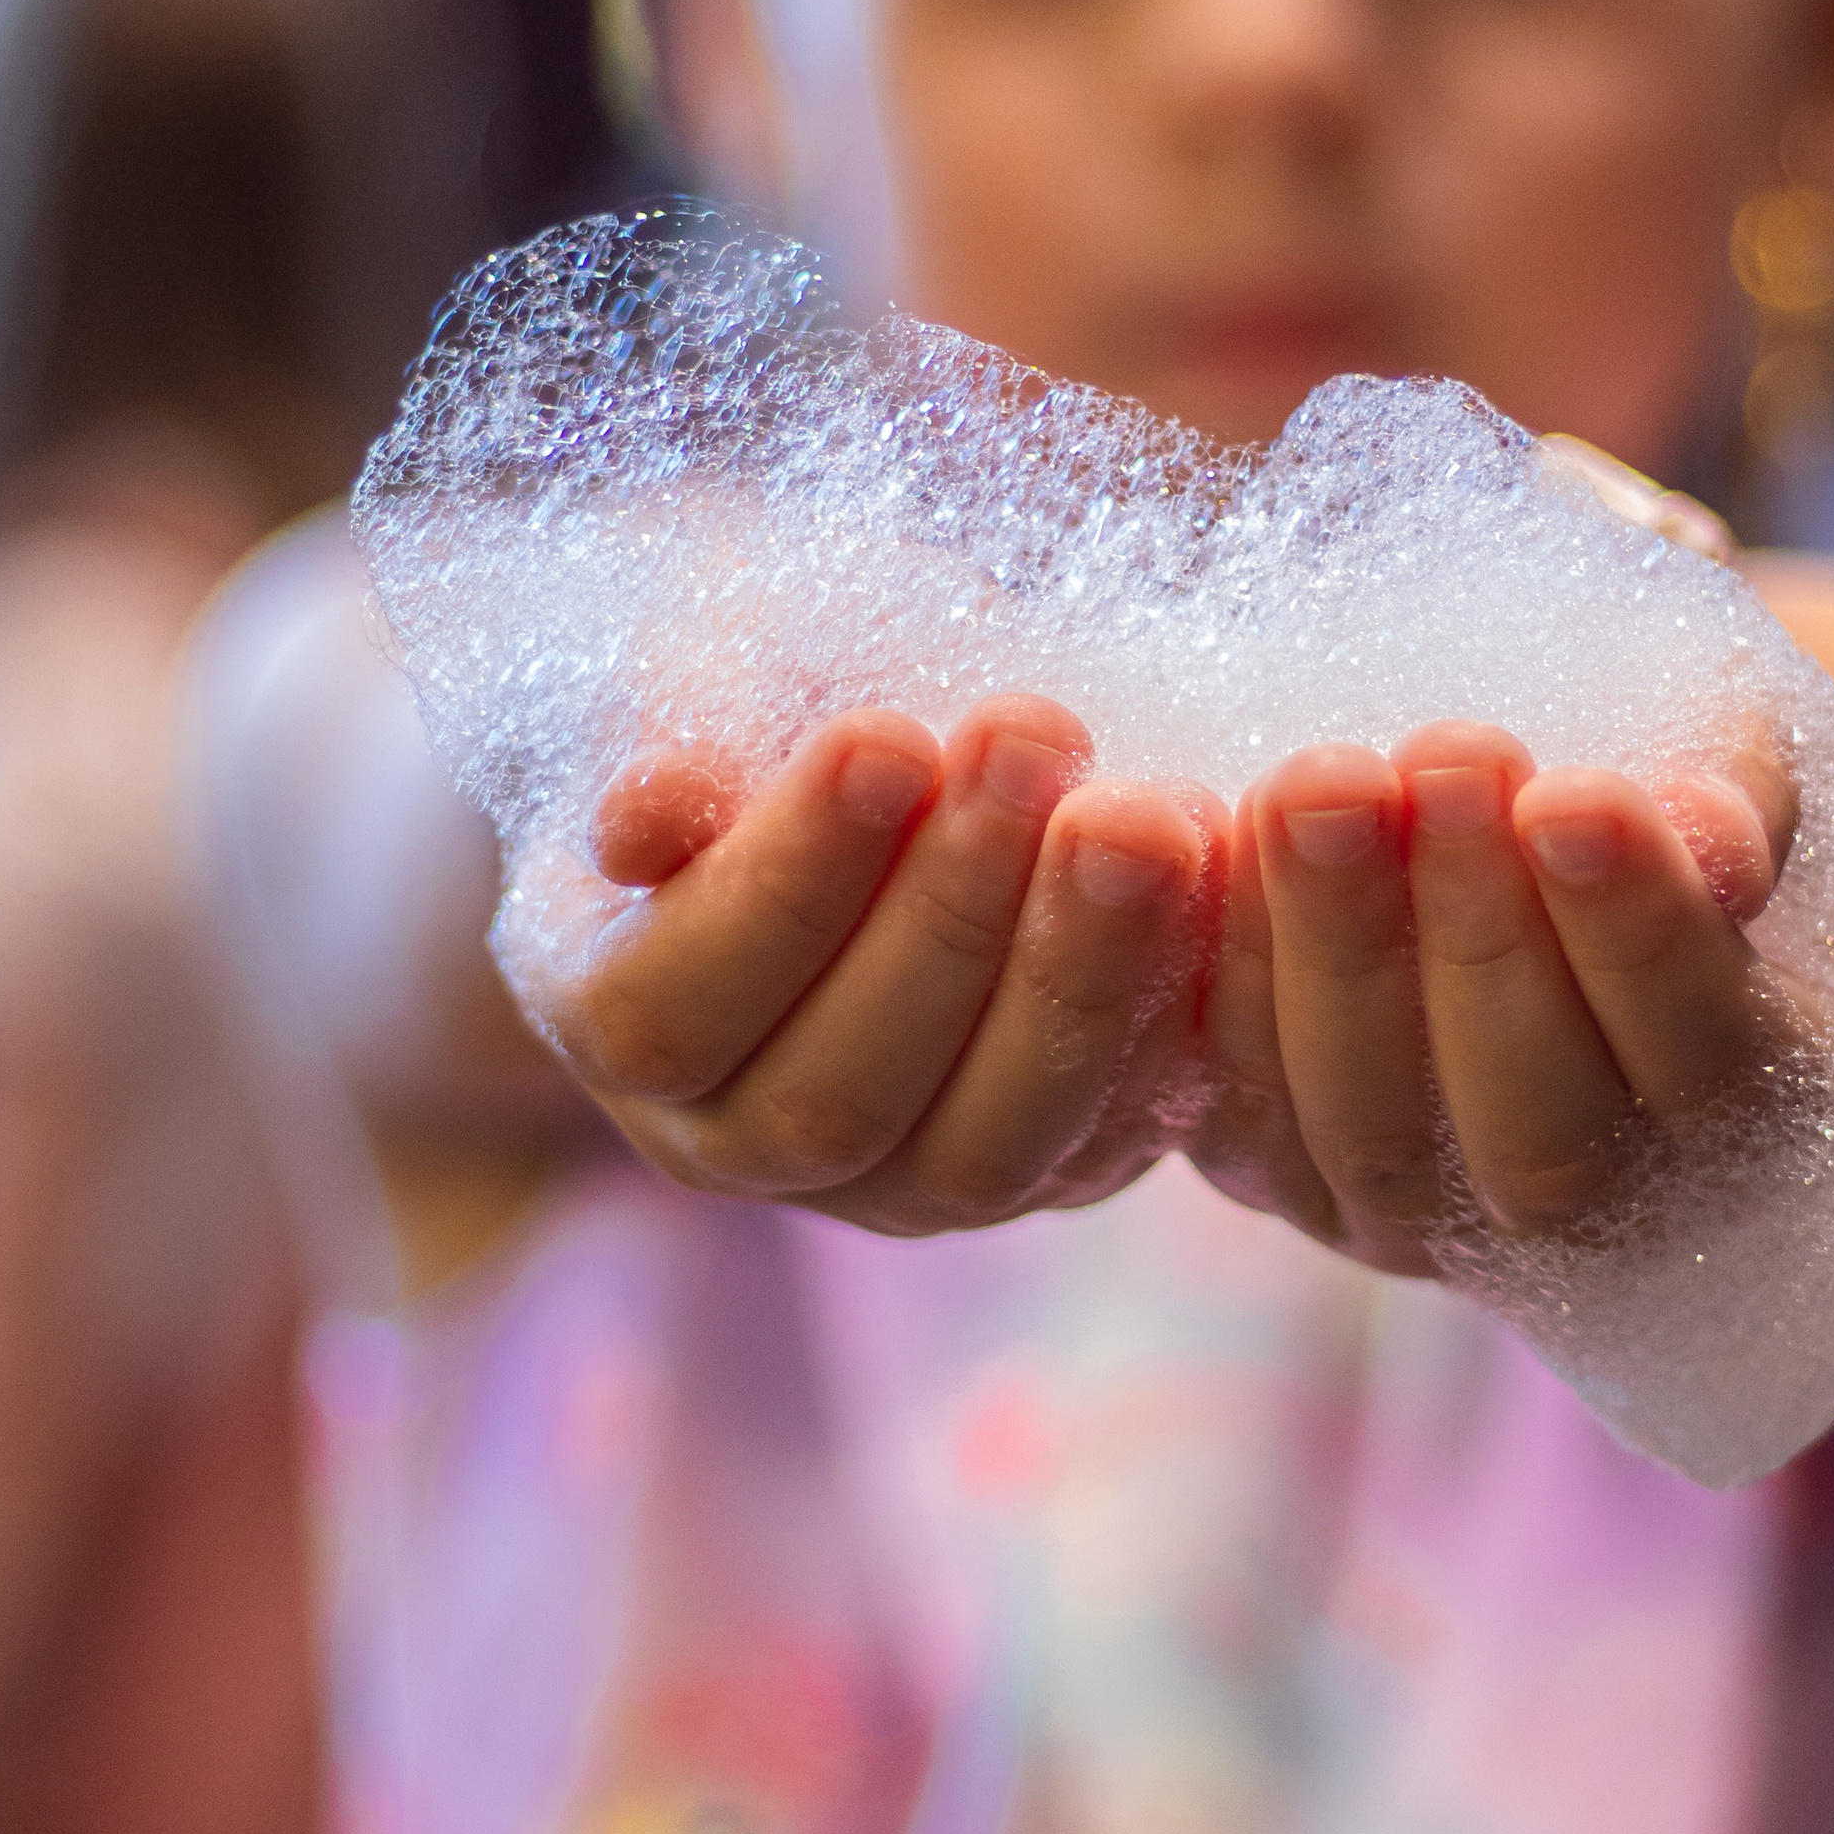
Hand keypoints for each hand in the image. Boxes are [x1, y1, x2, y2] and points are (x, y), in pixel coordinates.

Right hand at [502, 694, 1221, 1234]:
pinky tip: (1218, 879)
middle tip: (1037, 739)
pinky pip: (1110, 1136)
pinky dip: (1170, 1018)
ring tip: (1142, 811)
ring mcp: (897, 1179)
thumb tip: (647, 822)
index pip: (669, 1010)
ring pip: (982, 1148)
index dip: (782, 885)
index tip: (887, 736)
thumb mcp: (697, 654)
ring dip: (1072, 975)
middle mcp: (736, 1139)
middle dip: (949, 915)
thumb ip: (671, 731)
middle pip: (835, 1095)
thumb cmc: (763, 664)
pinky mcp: (1046, 1163)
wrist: (874, 711)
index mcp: (615, 1017)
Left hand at [1186, 719, 1808, 1274]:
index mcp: (1754, 1119)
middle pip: (1539, 1130)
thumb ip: (1732, 791)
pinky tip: (1192, 833)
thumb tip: (1713, 835)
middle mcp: (1596, 1216)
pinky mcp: (1280, 1170)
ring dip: (1340, 949)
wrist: (1530, 826)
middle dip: (1481, 937)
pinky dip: (1216, 974)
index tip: (1578, 794)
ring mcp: (1425, 1220)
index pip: (1705, 1060)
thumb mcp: (1728, 753)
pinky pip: (1236, 1105)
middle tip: (1446, 756)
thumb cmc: (1660, 771)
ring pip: (1375, 1131)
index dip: (1639, 934)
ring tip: (1319, 781)